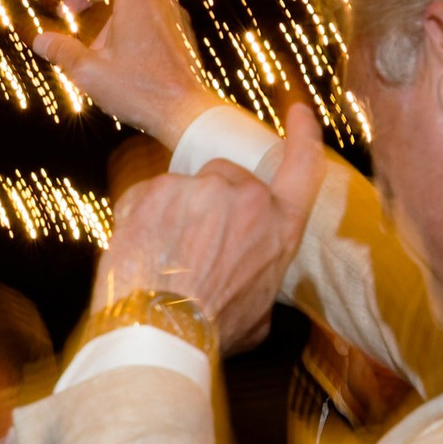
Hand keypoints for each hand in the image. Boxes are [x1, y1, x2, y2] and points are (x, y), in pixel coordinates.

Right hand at [31, 0, 220, 142]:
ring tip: (86, 44)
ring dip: (102, 10)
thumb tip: (39, 38)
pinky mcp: (175, 30)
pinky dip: (120, 21)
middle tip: (61, 10)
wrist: (186, 112)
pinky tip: (111, 53)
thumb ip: (61, 50)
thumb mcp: (89, 73)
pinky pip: (142, 13)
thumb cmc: (139, 90)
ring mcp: (168, 12)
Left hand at [91, 104, 328, 349]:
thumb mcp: (260, 311)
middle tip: (190, 244)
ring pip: (182, 188)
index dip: (302, 136)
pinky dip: (139, 220)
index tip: (298, 112)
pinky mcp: (156, 189)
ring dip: (172, 214)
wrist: (162, 331)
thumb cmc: (212, 329)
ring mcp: (199, 188)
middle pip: (226, 175)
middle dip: (208, 200)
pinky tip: (140, 254)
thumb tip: (247, 276)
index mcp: (280, 226)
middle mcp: (246, 197)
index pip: (303, 168)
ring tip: (163, 261)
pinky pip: (145, 197)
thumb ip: (259, 276)